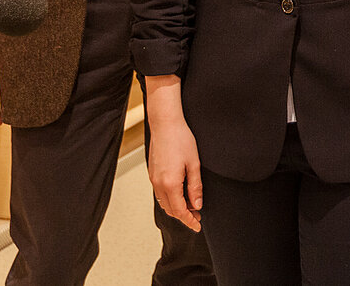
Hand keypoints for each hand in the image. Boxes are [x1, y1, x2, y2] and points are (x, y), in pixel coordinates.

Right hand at [145, 75, 202, 231]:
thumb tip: (197, 204)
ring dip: (176, 208)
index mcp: (170, 184)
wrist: (165, 124)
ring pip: (164, 202)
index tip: (198, 226)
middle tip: (197, 217)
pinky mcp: (152, 173)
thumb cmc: (181, 140)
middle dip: (184, 216)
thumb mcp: (194, 164)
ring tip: (191, 206)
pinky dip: (170, 199)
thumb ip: (195, 187)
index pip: (180, 211)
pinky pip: (160, 193)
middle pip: (170, 209)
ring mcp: (153, 179)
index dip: (189, 221)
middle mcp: (159, 184)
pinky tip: (180, 195)